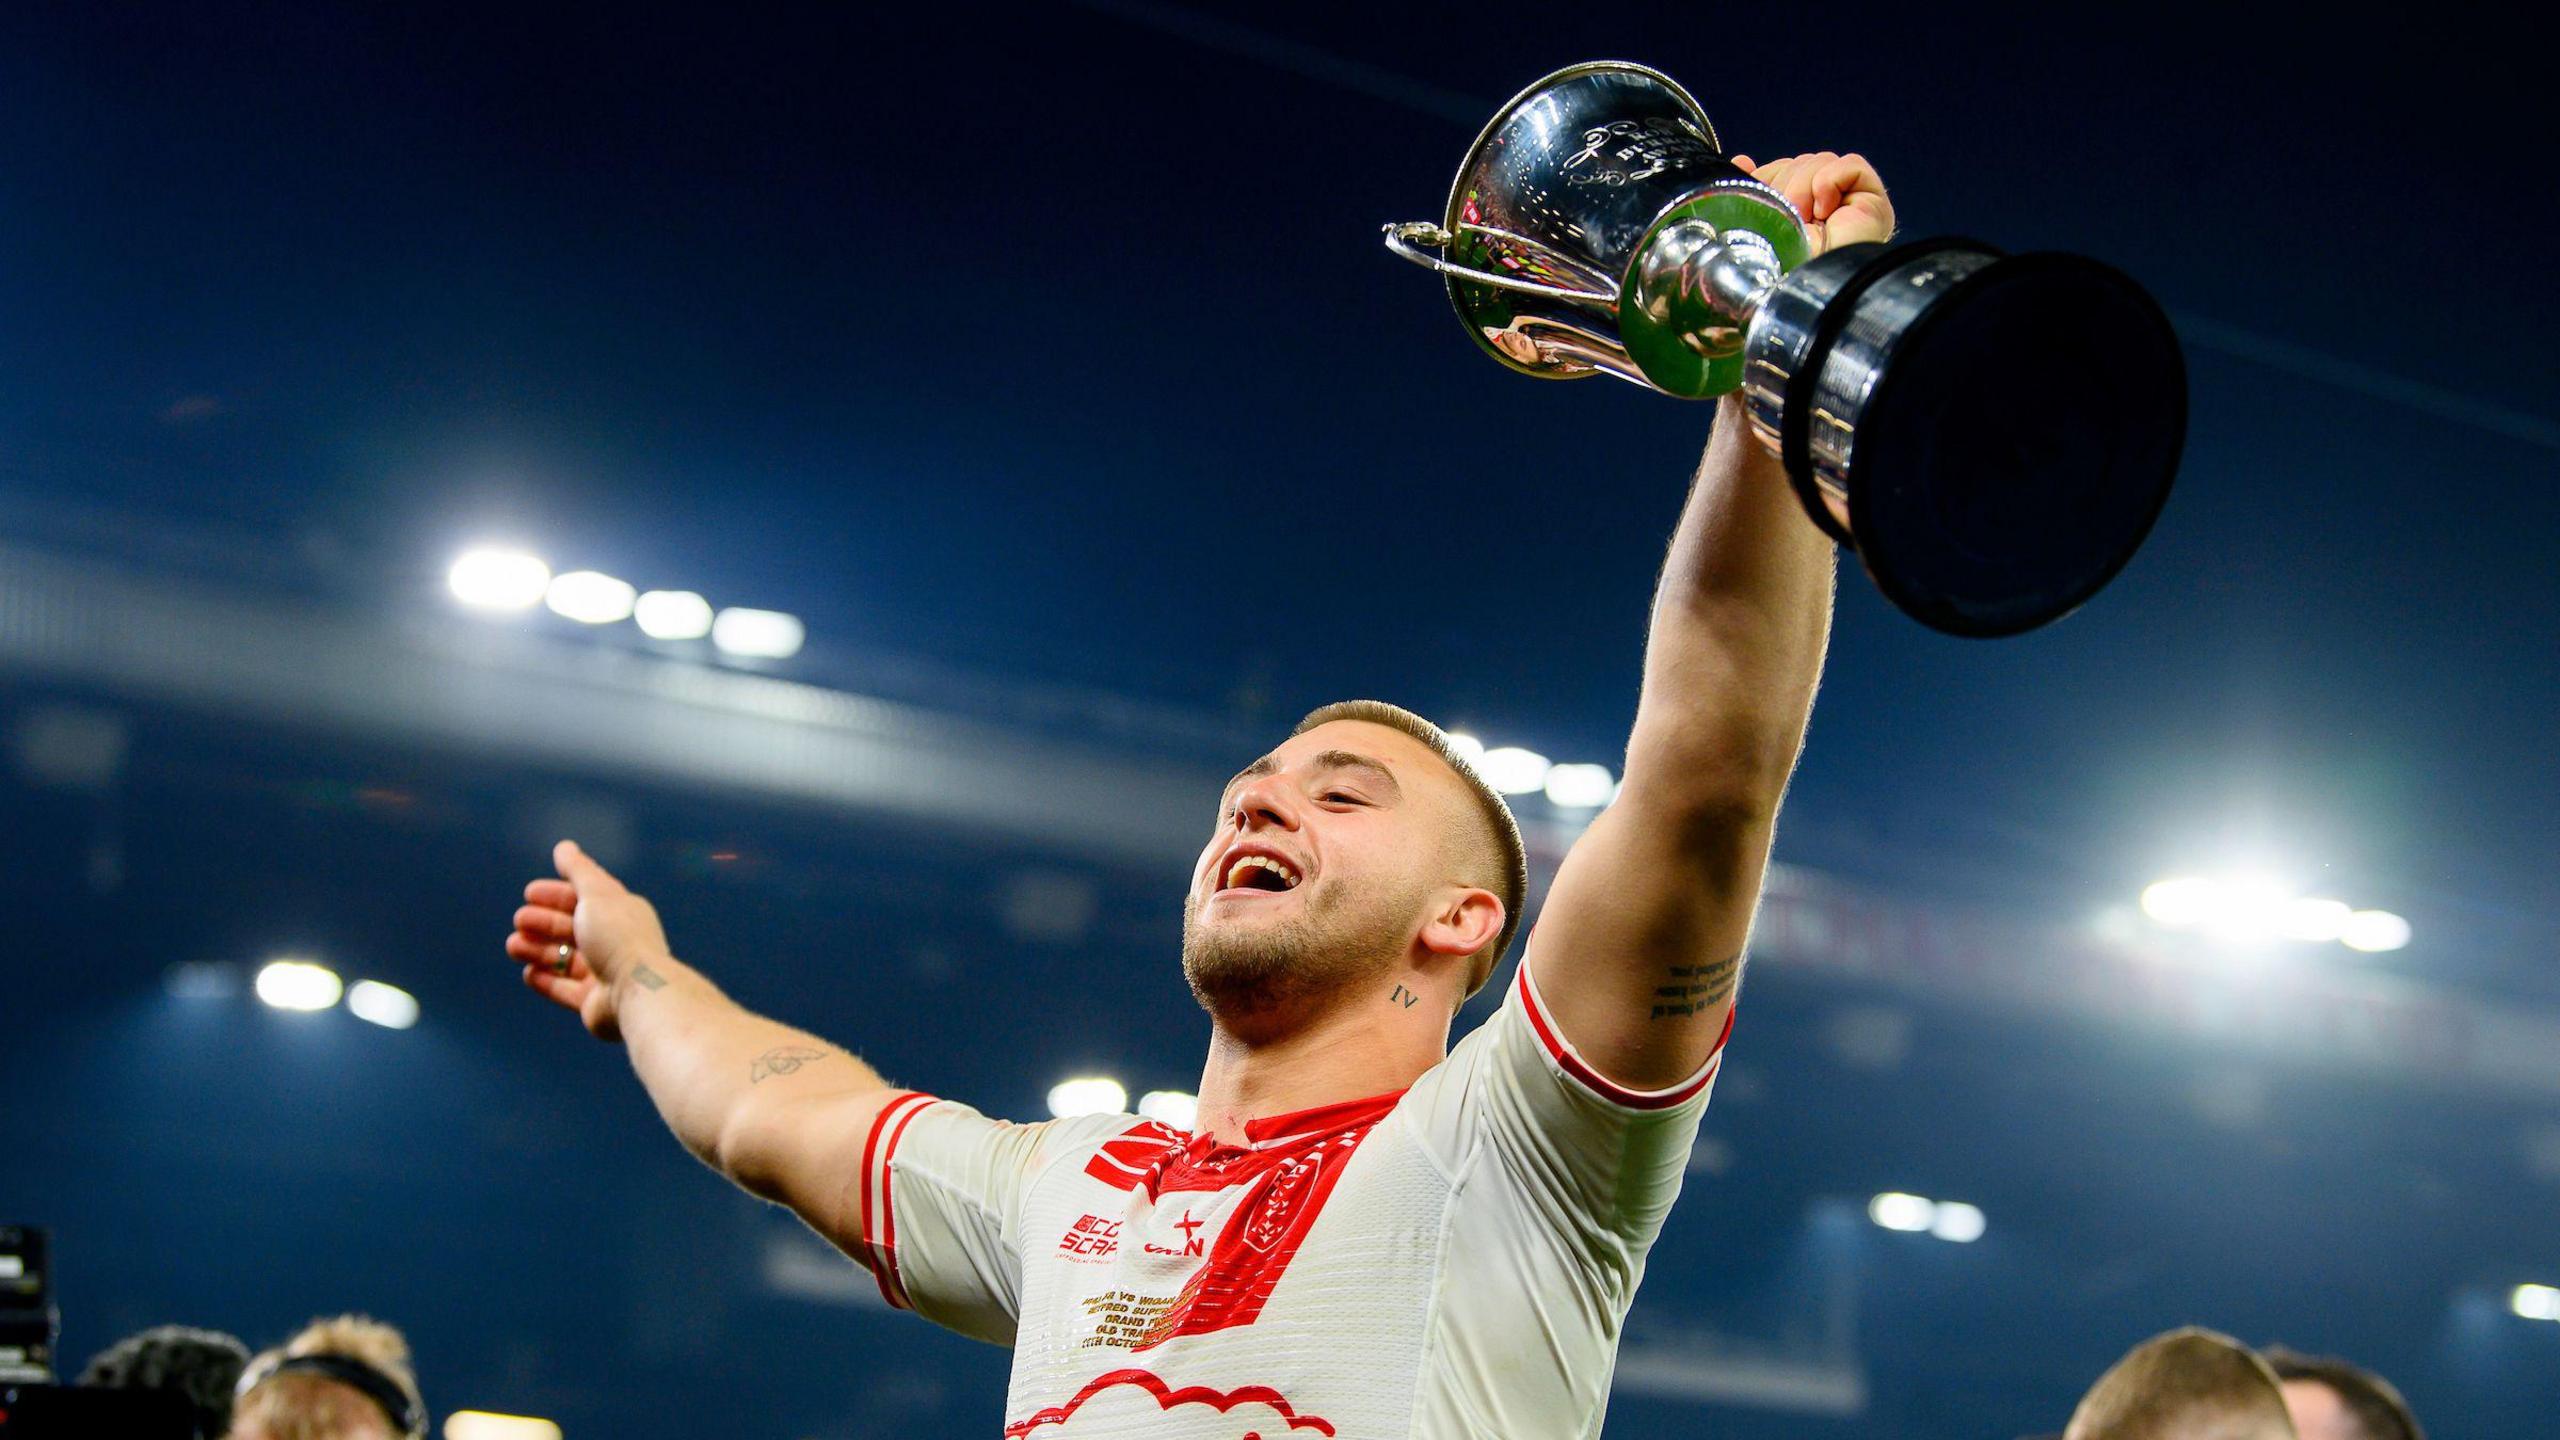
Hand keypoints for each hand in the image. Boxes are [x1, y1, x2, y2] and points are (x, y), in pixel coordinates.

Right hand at [506, 839, 672, 1041]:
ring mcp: (606, 973)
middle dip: (543, 923)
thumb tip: (563, 847)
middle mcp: (616, 942)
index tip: (529, 893)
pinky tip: (528, 973)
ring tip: (514, 946)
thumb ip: (578, 872)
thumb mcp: (596, 895)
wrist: (637, 990)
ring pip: (565, 959)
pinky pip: (566, 990)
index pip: (586, 899)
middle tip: (519, 921)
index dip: (557, 894)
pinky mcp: (595, 1002)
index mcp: (622, 913)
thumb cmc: (617, 937)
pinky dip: (546, 980)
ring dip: (538, 950)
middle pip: (573, 929)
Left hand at [1729, 151, 1893, 257]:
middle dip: (1786, 184)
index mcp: (1798, 211)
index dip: (1770, 176)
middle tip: (1788, 219)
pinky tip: (1825, 210)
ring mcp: (1851, 203)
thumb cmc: (1781, 268)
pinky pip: (1851, 165)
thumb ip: (1751, 191)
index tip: (1760, 197)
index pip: (1783, 168)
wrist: (1805, 292)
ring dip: (1804, 185)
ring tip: (1805, 219)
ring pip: (1822, 160)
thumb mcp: (1757, 224)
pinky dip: (1831, 180)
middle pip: (1801, 162)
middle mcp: (1825, 206)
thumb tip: (1741, 161)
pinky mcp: (1872, 201)